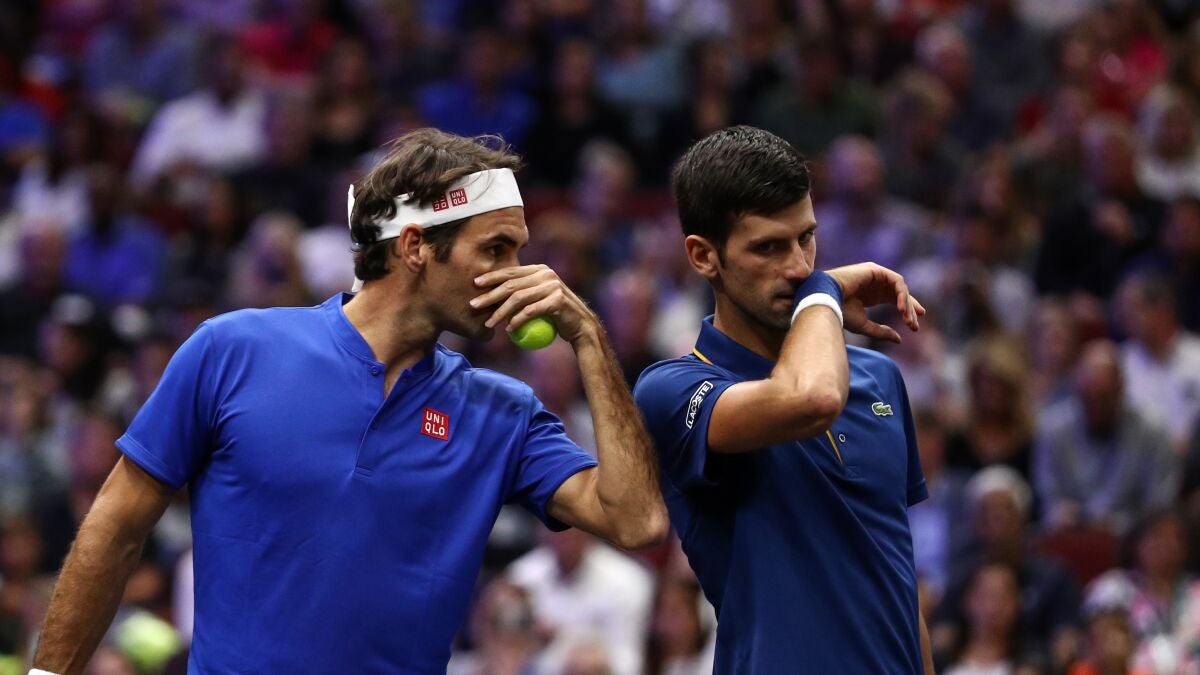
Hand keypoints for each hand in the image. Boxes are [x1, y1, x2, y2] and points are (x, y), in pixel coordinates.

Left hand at [471, 264, 598, 344]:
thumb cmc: (555, 315)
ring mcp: (553, 286)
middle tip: (474, 305)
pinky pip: (531, 311)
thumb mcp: (538, 298)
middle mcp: (546, 274)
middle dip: (490, 295)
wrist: (580, 326)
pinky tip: (509, 329)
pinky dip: (517, 321)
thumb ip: (522, 291)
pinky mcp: (557, 301)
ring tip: (489, 323)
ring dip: (500, 312)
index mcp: (540, 270)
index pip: (511, 272)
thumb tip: (493, 294)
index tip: (475, 284)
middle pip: (511, 285)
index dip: (492, 277)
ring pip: (518, 298)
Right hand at [825, 263, 924, 342]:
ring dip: (906, 304)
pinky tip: (902, 308)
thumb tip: (899, 340)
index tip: (914, 324)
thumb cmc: (840, 312)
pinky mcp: (875, 270)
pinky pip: (896, 281)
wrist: (825, 300)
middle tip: (914, 323)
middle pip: (899, 293)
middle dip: (910, 308)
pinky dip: (901, 294)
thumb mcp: (864, 325)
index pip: (893, 298)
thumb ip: (881, 332)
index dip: (906, 309)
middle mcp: (874, 283)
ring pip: (899, 288)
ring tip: (908, 319)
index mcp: (870, 294)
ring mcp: (875, 274)